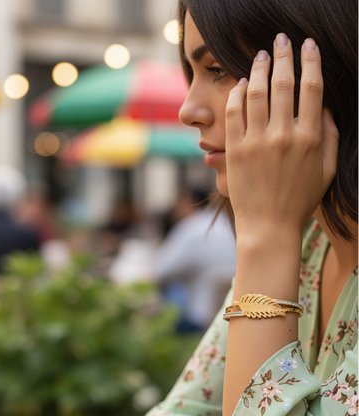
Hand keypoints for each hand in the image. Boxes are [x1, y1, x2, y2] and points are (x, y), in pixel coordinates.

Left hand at [225, 33, 338, 238]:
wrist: (268, 227)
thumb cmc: (300, 201)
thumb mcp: (326, 171)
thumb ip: (329, 136)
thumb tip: (324, 107)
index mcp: (309, 138)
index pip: (311, 88)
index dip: (311, 61)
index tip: (308, 45)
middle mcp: (283, 136)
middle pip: (283, 83)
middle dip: (283, 55)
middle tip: (281, 40)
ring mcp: (257, 142)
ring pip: (256, 92)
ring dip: (257, 68)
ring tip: (259, 56)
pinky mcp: (235, 151)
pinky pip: (234, 113)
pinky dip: (236, 94)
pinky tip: (239, 84)